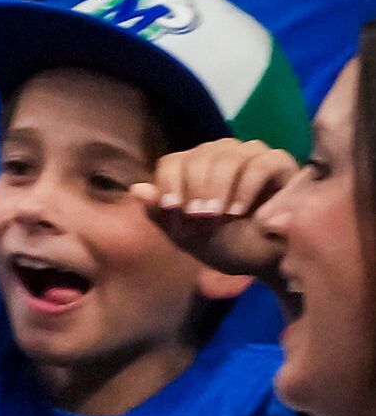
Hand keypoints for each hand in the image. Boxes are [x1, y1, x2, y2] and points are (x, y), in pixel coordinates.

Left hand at [136, 139, 298, 279]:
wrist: (269, 261)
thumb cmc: (226, 245)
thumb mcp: (187, 236)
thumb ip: (160, 213)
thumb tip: (135, 189)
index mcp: (193, 167)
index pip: (172, 162)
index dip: (169, 185)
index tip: (172, 210)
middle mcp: (220, 154)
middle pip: (198, 157)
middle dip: (195, 191)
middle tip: (199, 219)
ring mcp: (250, 154)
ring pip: (226, 157)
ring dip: (217, 189)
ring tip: (217, 216)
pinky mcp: (280, 162)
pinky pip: (259, 164)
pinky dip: (245, 187)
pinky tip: (239, 211)